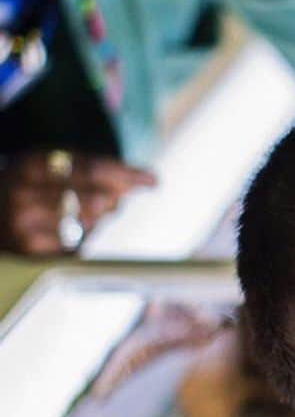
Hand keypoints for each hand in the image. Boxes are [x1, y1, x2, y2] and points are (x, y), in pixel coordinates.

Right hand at [0, 150, 155, 254]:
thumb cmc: (31, 187)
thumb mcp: (53, 167)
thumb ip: (97, 169)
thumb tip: (150, 180)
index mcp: (30, 164)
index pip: (91, 169)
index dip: (126, 174)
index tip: (150, 180)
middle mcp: (22, 194)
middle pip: (94, 199)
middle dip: (115, 200)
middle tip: (116, 199)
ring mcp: (24, 226)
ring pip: (88, 224)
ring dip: (100, 219)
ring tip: (89, 212)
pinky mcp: (31, 252)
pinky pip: (77, 246)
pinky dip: (83, 237)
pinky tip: (73, 230)